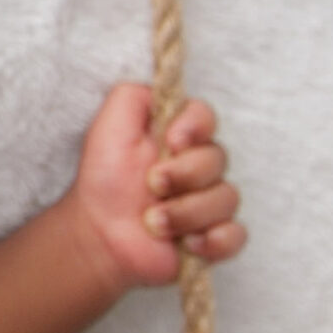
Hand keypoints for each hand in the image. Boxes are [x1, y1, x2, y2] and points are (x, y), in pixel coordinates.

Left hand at [73, 82, 245, 289]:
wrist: (96, 233)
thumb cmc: (104, 178)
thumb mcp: (109, 125)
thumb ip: (133, 96)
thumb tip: (166, 88)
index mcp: (179, 136)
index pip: (207, 118)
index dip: (194, 128)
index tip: (171, 141)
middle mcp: (199, 165)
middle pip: (219, 159)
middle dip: (182, 175)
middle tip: (151, 186)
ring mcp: (209, 201)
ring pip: (227, 198)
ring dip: (185, 212)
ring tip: (152, 222)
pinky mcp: (213, 237)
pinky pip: (236, 235)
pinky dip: (215, 240)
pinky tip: (188, 244)